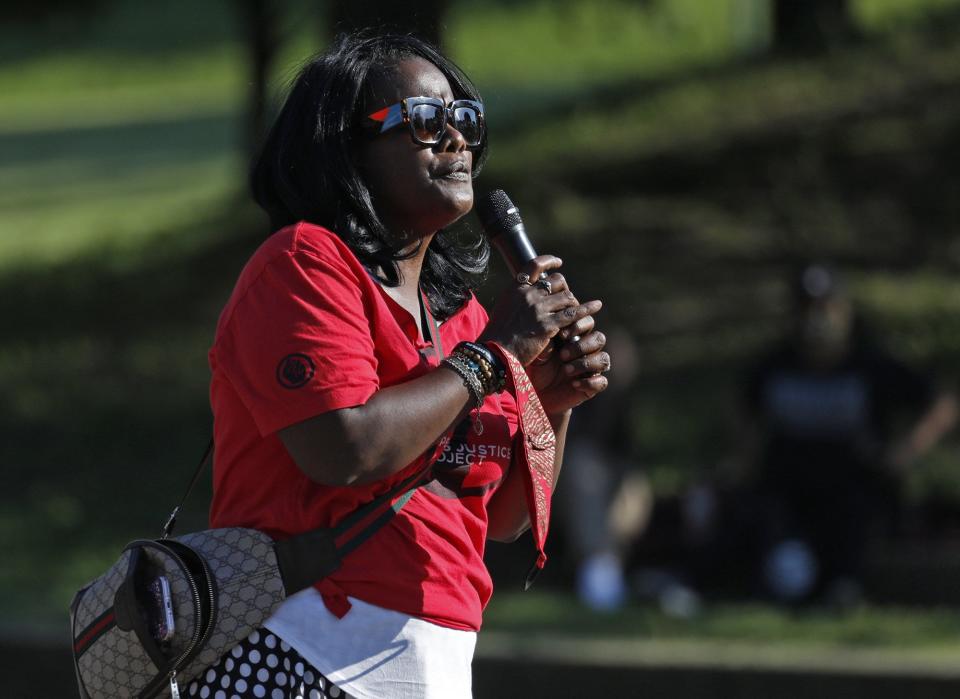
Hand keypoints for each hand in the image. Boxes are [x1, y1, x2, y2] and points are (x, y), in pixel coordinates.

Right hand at [479, 255, 598, 365]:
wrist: (494, 354)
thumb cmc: (496, 337)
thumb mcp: (503, 309)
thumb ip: (517, 300)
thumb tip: (528, 295)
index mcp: (515, 288)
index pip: (534, 265)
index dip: (549, 261)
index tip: (559, 263)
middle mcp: (528, 294)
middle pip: (557, 281)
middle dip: (564, 289)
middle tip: (567, 299)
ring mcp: (539, 309)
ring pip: (567, 297)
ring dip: (573, 303)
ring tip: (576, 310)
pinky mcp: (548, 326)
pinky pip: (573, 314)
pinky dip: (586, 309)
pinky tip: (596, 306)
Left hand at [527, 329, 609, 414]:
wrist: (533, 393)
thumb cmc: (535, 366)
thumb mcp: (538, 349)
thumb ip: (548, 335)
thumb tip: (557, 324)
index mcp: (575, 336)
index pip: (588, 322)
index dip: (579, 326)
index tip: (562, 335)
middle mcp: (587, 351)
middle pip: (599, 339)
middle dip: (581, 346)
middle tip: (562, 355)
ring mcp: (591, 369)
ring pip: (604, 359)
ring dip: (585, 363)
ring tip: (566, 370)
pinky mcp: (592, 387)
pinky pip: (602, 382)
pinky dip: (589, 382)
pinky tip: (574, 384)